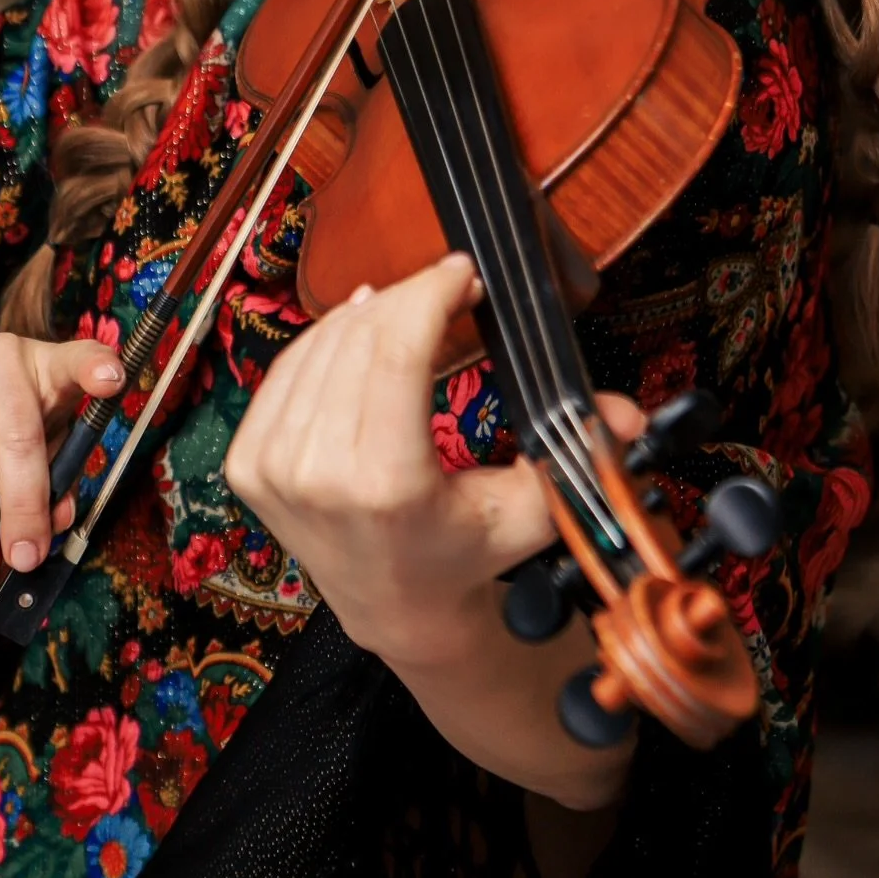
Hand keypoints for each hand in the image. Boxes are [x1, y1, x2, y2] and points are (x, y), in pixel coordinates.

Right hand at [0, 328, 124, 578]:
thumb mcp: (22, 442)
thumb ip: (50, 477)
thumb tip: (59, 521)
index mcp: (42, 366)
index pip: (74, 361)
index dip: (94, 368)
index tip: (112, 382)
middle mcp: (1, 353)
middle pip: (18, 431)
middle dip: (23, 503)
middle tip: (23, 557)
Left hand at [225, 253, 644, 670]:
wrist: (394, 607)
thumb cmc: (464, 552)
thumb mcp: (527, 512)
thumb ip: (577, 458)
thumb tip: (631, 415)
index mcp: (384, 487)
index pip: (396, 350)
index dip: (431, 292)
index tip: (465, 270)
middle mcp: (317, 477)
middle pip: (361, 337)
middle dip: (409, 295)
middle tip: (449, 284)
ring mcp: (273, 470)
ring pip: (320, 344)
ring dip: (368, 312)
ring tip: (410, 302)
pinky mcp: (247, 464)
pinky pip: (286, 368)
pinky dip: (324, 338)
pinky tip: (357, 324)